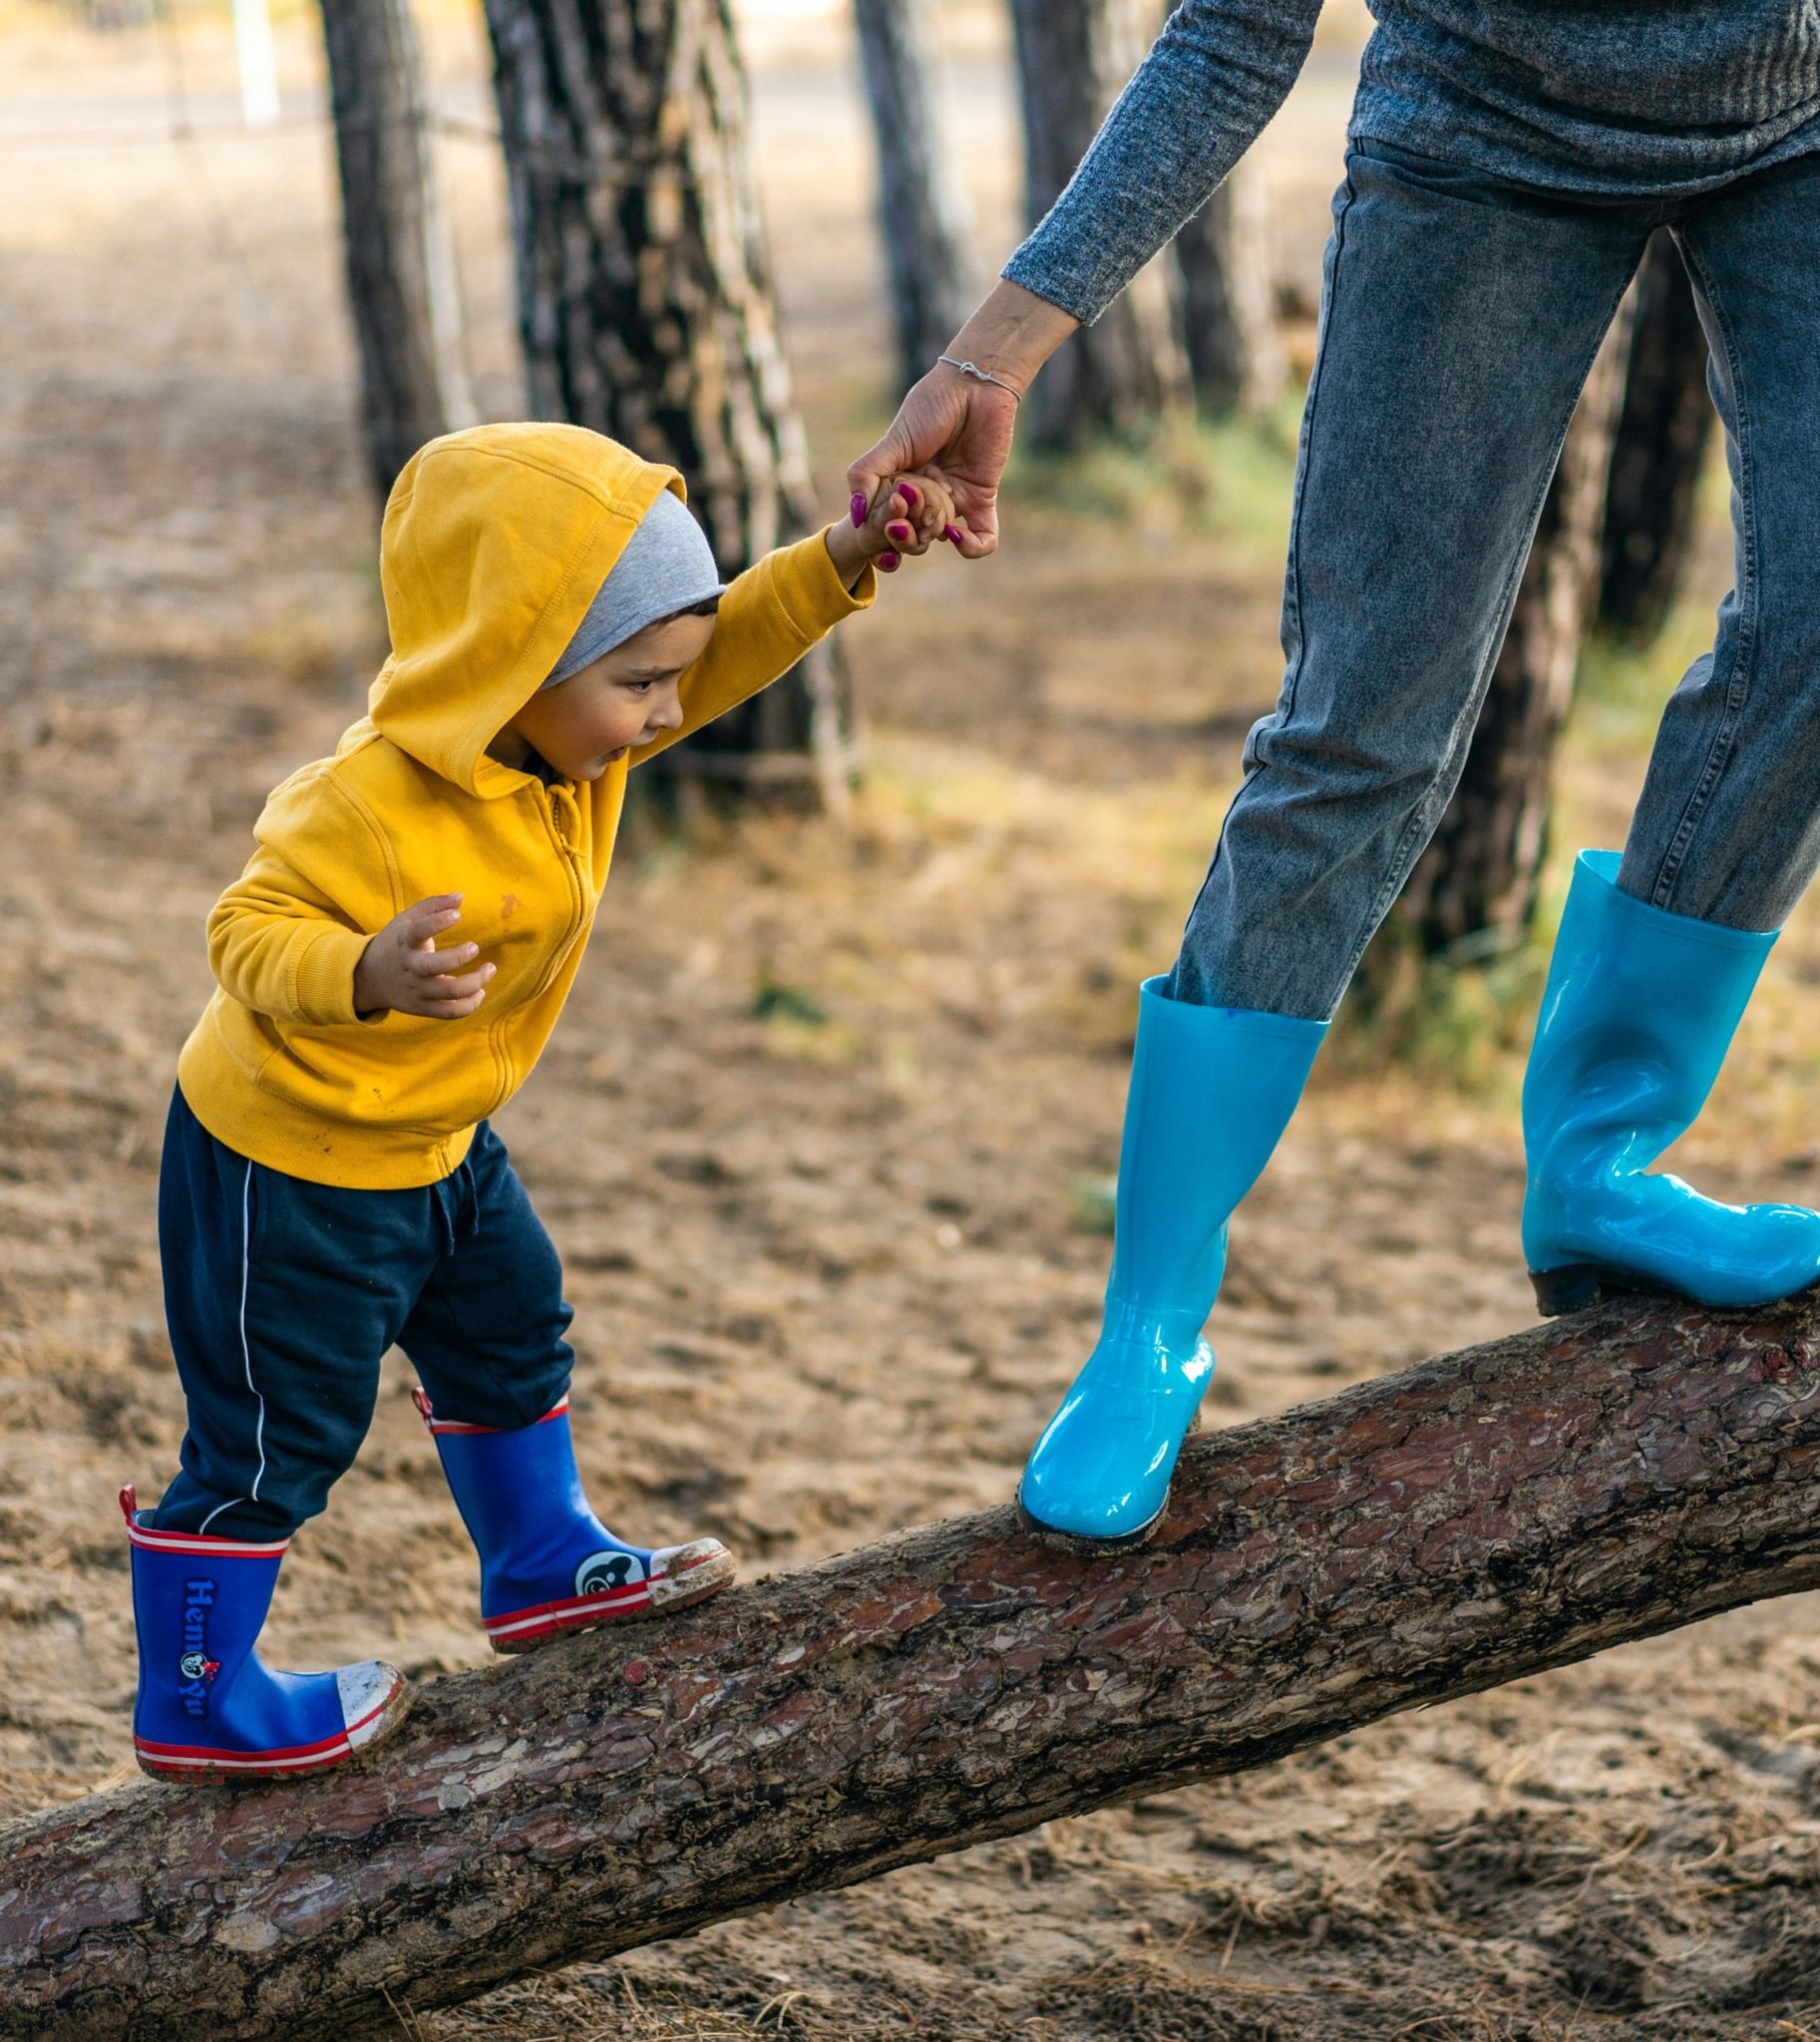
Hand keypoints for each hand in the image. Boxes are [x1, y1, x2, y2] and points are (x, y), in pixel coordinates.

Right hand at [352, 895, 494, 1019]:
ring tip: (490, 968)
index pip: (417, 931)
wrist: (369, 978)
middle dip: (458, 957)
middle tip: (475, 946)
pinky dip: (471, 1005)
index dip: (437, 922)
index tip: (457, 915)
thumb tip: (460, 897)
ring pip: (449, 992)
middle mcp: (410, 967)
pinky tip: (480, 991)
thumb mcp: (406, 920)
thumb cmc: (396, 943)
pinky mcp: (424, 1008)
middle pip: (433, 967)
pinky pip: (451, 1012)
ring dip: (476, 982)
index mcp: (404, 942)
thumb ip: (432, 906)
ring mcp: (417, 990)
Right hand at [847, 371, 1015, 561]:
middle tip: (907, 515)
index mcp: (897, 484)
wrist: (976, 386)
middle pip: (910, 536)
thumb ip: (866, 475)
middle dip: (905, 534)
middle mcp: (923, 496)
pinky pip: (982, 538)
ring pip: (938, 538)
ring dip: (932, 533)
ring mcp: (953, 499)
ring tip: (932, 516)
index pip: (884, 522)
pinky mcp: (982, 498)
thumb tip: (856, 516)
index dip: (882, 530)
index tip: (887, 516)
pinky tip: (958, 534)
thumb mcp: (892, 442)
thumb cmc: (931, 406)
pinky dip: (972, 546)